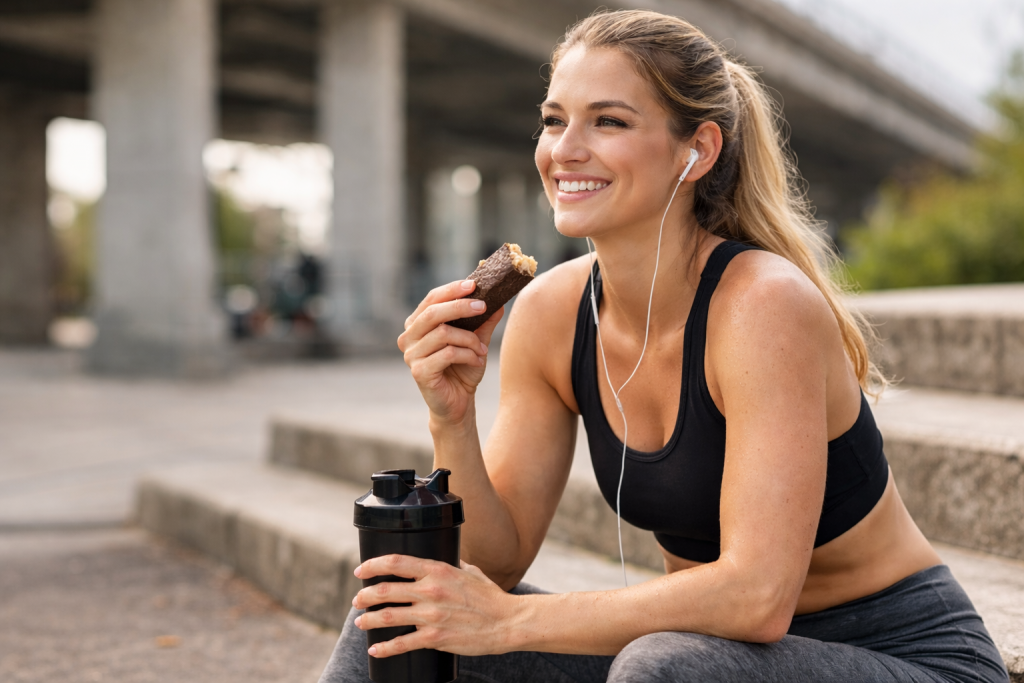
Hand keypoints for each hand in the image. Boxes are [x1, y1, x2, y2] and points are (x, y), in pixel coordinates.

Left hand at [352, 555, 519, 657]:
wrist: (508, 622)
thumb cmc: (491, 597)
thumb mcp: (470, 571)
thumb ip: (452, 565)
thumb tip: (440, 562)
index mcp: (438, 570)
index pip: (397, 562)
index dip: (373, 565)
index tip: (361, 570)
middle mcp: (431, 591)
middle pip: (385, 590)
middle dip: (365, 595)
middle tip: (358, 600)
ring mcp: (432, 616)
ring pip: (388, 616)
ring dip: (368, 619)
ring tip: (360, 621)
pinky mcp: (435, 639)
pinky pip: (402, 644)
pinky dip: (384, 648)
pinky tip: (375, 649)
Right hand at [397, 280, 503, 424]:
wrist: (458, 403)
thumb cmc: (463, 370)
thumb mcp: (476, 341)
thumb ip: (484, 322)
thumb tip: (499, 301)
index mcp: (417, 324)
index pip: (431, 299)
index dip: (451, 290)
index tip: (473, 284)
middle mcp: (409, 337)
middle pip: (433, 313)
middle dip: (460, 307)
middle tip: (483, 307)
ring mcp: (411, 355)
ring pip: (443, 334)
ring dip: (469, 339)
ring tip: (481, 349)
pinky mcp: (419, 372)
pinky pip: (448, 354)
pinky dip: (468, 355)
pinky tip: (477, 361)